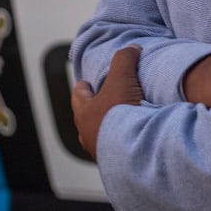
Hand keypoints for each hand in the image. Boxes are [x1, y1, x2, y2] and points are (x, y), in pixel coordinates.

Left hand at [71, 45, 142, 161]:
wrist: (131, 149)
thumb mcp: (122, 78)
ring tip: (121, 123)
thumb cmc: (120, 116)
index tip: (85, 83)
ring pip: (100, 135)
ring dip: (108, 128)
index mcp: (84, 113)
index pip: (78, 96)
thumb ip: (124, 60)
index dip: (83, 87)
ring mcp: (100, 150)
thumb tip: (131, 49)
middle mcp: (88, 134)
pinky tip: (132, 138)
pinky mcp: (116, 161)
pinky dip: (121, 142)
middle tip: (104, 102)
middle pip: (87, 118)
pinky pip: (115, 149)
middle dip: (95, 109)